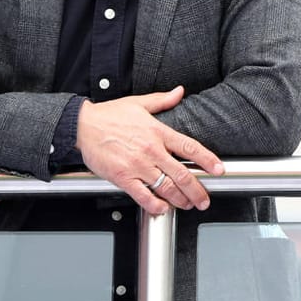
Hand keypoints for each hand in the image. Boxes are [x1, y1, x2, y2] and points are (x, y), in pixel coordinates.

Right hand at [75, 85, 224, 216]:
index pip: (189, 147)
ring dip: (181, 200)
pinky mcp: (123, 177)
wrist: (82, 125)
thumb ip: (162, 100)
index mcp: (157, 132)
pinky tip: (162, 208)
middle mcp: (151, 150)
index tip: (218, 170)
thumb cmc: (108, 115)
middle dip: (197, 191)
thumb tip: (179, 92)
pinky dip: (156, 206)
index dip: (208, 160)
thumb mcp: (138, 103)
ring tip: (186, 205)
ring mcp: (137, 165)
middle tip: (204, 200)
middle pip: (183, 174)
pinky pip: (144, 196)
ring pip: (167, 188)